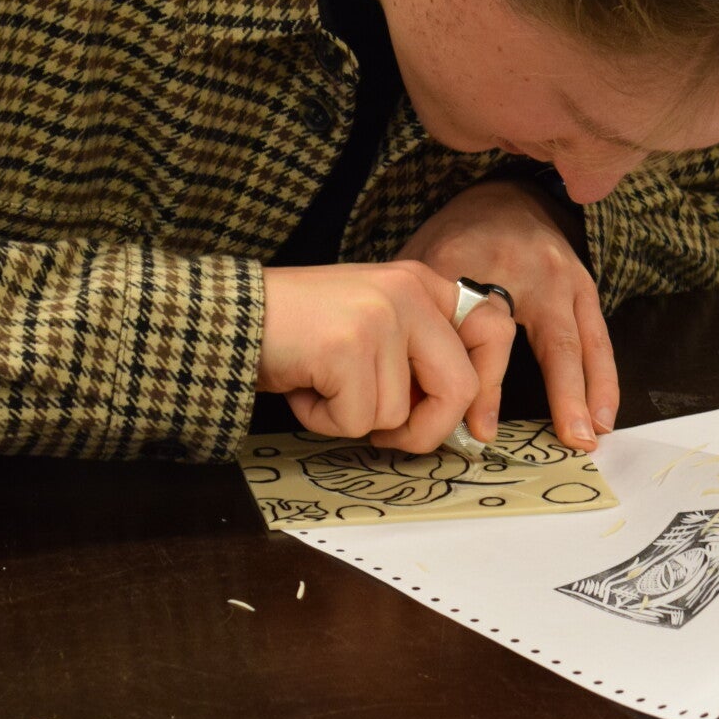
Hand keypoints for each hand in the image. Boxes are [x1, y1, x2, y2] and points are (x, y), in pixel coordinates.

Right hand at [255, 260, 513, 452]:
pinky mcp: (348, 347)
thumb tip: (468, 420)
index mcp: (421, 283)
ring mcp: (380, 318)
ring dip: (356, 421)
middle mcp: (408, 292)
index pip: (494, 329)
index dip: (492, 386)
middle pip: (460, 388)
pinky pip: (357, 421)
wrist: (225, 315)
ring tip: (322, 387)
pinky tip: (304, 388)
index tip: (479, 429)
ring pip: (401, 414)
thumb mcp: (372, 327)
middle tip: (387, 435)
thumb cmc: (297, 332)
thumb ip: (418, 357)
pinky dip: (324, 422)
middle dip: (426, 431)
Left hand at [399, 179, 616, 451]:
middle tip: (570, 438)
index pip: (480, 330)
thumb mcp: (424, 264)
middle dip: (563, 390)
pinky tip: (604, 413)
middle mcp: (528, 266)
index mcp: (476, 259)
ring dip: (592, 390)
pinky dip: (603, 376)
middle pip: (549, 334)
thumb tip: (410, 394)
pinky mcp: (584, 284)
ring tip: (594, 433)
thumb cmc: (458, 239)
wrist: (506, 196)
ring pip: (581, 338)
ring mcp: (562, 275)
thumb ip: (419, 319)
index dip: (482, 382)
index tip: (478, 428)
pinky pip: (597, 335)